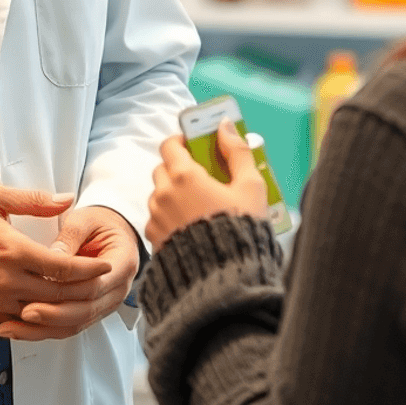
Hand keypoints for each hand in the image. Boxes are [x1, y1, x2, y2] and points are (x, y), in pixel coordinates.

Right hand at [0, 185, 111, 327]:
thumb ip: (35, 201)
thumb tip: (67, 199)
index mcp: (11, 249)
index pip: (62, 267)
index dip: (89, 269)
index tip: (105, 265)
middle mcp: (4, 280)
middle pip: (57, 295)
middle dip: (84, 291)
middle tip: (103, 284)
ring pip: (40, 314)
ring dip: (62, 308)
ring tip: (82, 298)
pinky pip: (18, 322)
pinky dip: (37, 317)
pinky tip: (49, 306)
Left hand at [0, 205, 140, 340]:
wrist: (113, 230)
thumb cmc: (100, 222)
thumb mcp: (85, 219)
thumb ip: (70, 236)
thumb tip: (52, 255)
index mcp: (122, 263)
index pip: (95, 285)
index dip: (67, 291)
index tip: (40, 289)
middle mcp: (117, 289)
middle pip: (85, 311)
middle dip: (53, 315)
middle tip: (24, 313)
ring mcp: (106, 303)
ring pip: (77, 324)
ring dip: (46, 329)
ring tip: (17, 327)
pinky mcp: (91, 310)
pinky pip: (70, 325)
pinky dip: (47, 328)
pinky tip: (24, 329)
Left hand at [146, 120, 268, 250]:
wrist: (226, 278)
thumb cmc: (240, 229)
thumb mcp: (250, 187)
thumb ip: (237, 152)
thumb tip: (225, 126)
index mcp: (184, 176)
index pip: (169, 145)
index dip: (180, 142)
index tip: (194, 146)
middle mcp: (163, 193)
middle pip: (163, 169)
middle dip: (178, 169)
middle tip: (201, 179)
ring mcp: (156, 217)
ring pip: (159, 195)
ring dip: (173, 195)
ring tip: (197, 207)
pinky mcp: (155, 239)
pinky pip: (157, 219)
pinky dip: (169, 218)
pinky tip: (190, 227)